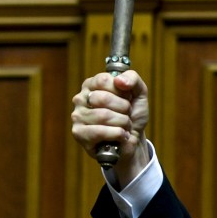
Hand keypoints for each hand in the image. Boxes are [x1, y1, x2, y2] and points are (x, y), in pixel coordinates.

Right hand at [71, 71, 149, 186]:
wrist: (134, 138)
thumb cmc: (133, 114)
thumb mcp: (139, 93)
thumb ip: (133, 79)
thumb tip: (119, 80)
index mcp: (92, 85)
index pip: (103, 80)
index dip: (121, 91)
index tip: (127, 97)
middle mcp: (80, 99)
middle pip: (103, 98)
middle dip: (124, 108)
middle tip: (127, 114)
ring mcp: (77, 116)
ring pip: (104, 116)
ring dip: (123, 122)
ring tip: (124, 125)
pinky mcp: (79, 134)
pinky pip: (101, 132)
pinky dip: (118, 134)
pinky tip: (120, 136)